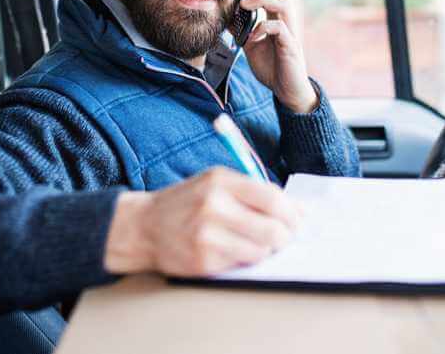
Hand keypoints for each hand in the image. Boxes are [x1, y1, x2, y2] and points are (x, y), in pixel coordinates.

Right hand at [104, 167, 301, 276]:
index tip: (299, 221)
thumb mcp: (217, 183)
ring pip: (262, 251)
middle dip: (286, 236)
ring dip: (266, 250)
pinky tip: (233, 250)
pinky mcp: (203, 261)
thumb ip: (255, 192)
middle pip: (273, 229)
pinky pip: (242, 264)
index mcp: (221, 181)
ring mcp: (207, 235)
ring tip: (256, 243)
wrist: (144, 226)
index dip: (293, 213)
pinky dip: (245, 259)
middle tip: (284, 237)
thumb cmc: (188, 202)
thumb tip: (300, 210)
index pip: (272, 198)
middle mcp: (213, 206)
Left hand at [238, 0, 318, 112]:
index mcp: (275, 17)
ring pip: (283, 3)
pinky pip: (280, 28)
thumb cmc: (271, 65)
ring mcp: (289, 31)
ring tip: (245, 4)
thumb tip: (224, 15)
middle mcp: (285, 20)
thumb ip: (241, 28)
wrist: (286, 88)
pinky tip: (253, 36)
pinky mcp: (290, 45)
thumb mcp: (250, 43)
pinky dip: (264, 28)